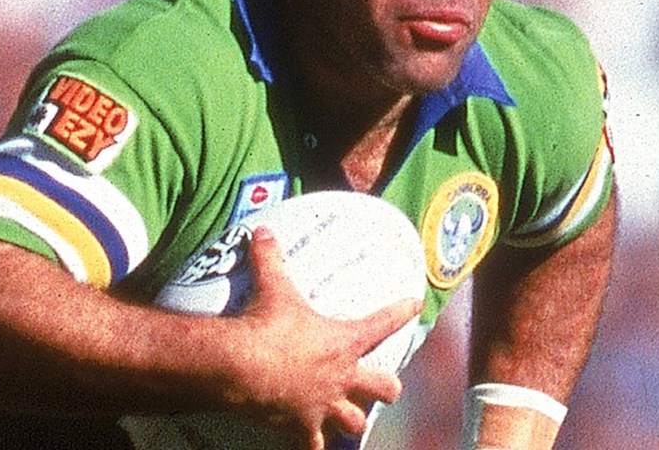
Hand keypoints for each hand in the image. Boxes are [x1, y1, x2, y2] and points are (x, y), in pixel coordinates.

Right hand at [224, 228, 422, 449]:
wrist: (243, 365)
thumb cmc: (265, 325)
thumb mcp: (272, 287)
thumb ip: (270, 258)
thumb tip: (261, 230)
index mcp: (344, 341)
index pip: (383, 322)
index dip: (401, 312)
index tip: (415, 305)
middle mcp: (342, 377)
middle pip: (384, 388)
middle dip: (386, 387)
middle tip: (383, 384)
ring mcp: (324, 405)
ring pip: (354, 422)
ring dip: (352, 419)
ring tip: (349, 418)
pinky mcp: (301, 424)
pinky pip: (314, 445)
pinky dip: (313, 445)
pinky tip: (311, 445)